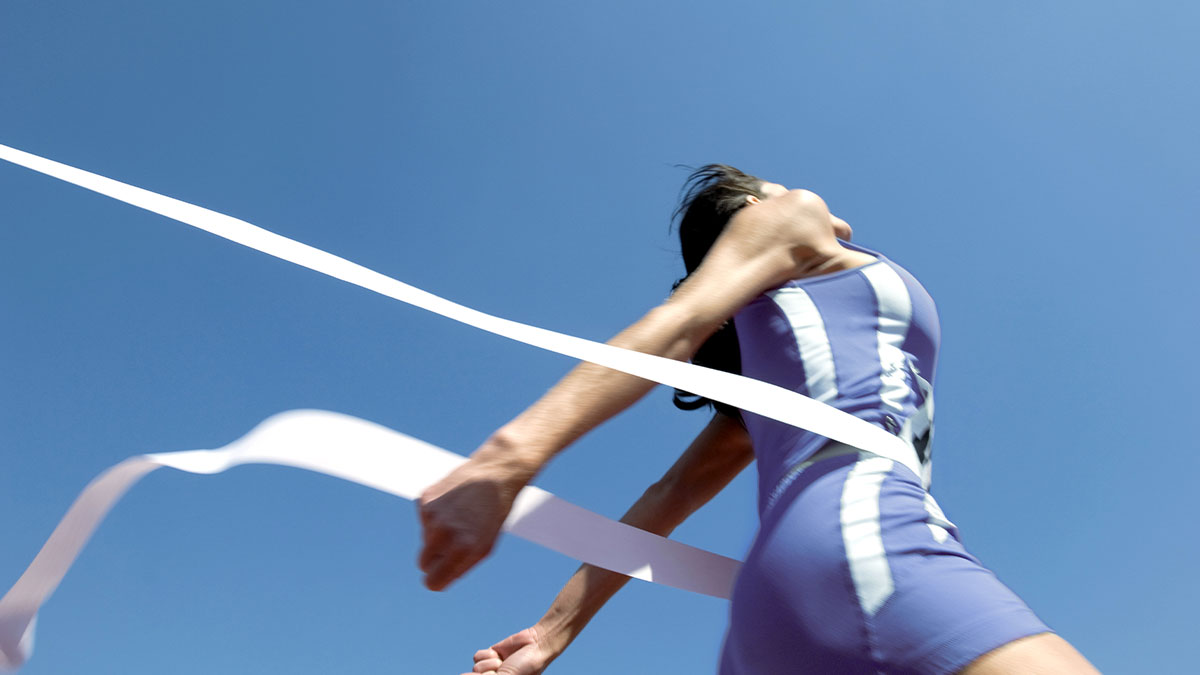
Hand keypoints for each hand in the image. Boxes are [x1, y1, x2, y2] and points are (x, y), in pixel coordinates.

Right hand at [416, 444, 529, 590]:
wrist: (494, 473)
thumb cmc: (493, 514)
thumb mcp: (485, 546)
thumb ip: (460, 566)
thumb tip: (436, 579)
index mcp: (463, 548)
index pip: (433, 582)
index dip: (435, 580)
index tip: (440, 575)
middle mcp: (445, 532)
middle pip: (423, 563)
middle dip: (434, 559)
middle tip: (453, 544)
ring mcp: (432, 514)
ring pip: (425, 539)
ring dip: (438, 533)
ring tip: (460, 516)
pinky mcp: (424, 499)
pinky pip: (424, 520)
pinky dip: (435, 515)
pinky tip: (453, 503)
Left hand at [462, 627, 553, 674]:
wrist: (536, 644)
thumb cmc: (525, 667)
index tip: (494, 673)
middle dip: (487, 673)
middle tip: (501, 669)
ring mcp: (491, 669)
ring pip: (475, 668)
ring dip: (489, 664)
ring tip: (503, 662)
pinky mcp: (490, 656)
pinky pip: (477, 657)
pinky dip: (487, 655)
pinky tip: (498, 654)